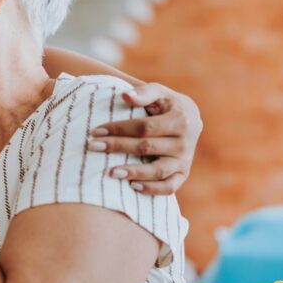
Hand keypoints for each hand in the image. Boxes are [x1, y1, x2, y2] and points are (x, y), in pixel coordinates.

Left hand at [87, 82, 202, 195]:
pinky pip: (169, 187)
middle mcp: (185, 142)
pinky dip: (152, 189)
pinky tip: (132, 186)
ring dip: (134, 172)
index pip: (145, 127)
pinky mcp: (183, 174)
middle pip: (146, 147)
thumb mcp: (159, 92)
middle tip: (93, 147)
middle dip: (118, 147)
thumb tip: (125, 96)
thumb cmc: (166, 104)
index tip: (96, 131)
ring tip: (111, 172)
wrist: (190, 119)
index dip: (119, 129)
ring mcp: (184, 160)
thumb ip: (144, 92)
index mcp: (180, 120)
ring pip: (158, 171)